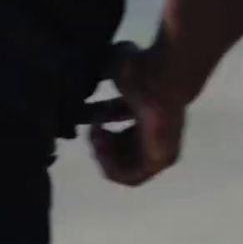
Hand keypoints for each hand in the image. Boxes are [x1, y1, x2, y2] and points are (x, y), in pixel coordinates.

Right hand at [84, 42, 186, 186]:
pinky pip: (130, 177)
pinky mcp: (159, 162)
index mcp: (149, 110)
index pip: (122, 124)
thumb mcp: (115, 66)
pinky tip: (102, 145)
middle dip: (100, 142)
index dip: (100, 121)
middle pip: (122, 146)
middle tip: (92, 128)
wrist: (160, 80)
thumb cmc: (142, 70)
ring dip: (103, 154)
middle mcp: (156, 131)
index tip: (91, 116)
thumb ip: (101, 70)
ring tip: (97, 135)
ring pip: (124, 164)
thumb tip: (81, 71)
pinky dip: (111, 166)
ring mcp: (161, 150)